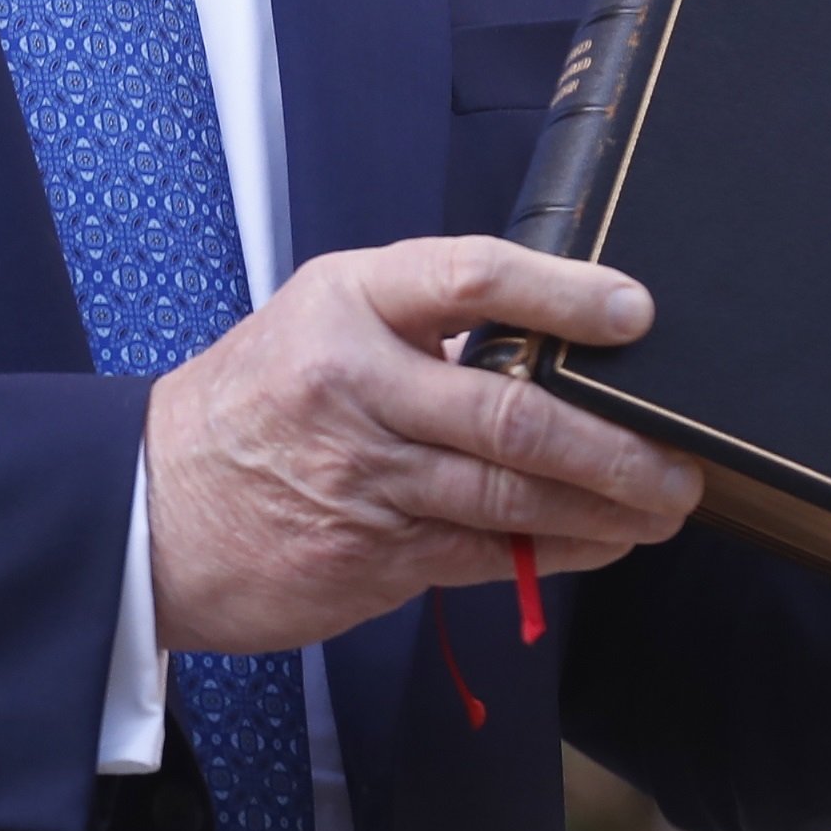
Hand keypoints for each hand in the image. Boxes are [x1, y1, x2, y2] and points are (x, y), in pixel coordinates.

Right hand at [144, 237, 700, 654]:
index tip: (636, 313)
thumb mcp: (319, 327)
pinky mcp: (370, 554)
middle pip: (513, 413)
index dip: (563, 293)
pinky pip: (487, 551)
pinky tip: (600, 543)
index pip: (469, 277)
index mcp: (346, 302)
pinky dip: (557, 551)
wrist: (150, 510)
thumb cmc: (254, 407)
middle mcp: (354, 382)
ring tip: (663, 505)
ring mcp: (362, 475)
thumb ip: (421, 329)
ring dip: (606, 507)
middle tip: (680, 460)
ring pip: (512, 495)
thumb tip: (557, 346)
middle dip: (616, 445)